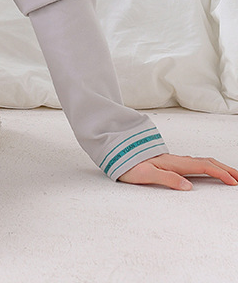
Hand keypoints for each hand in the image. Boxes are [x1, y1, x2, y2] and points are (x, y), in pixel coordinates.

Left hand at [118, 153, 237, 189]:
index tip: (234, 182)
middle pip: (206, 162)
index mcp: (173, 163)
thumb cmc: (127, 165)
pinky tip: (208, 170)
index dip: (220, 173)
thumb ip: (166, 179)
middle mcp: (175, 160)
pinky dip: (208, 166)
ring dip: (218, 166)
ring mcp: (173, 160)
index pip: (202, 167)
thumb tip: (188, 187)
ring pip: (201, 161)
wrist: (115, 153)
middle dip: (225, 168)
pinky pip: (194, 163)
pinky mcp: (169, 163)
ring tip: (230, 174)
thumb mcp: (144, 175)